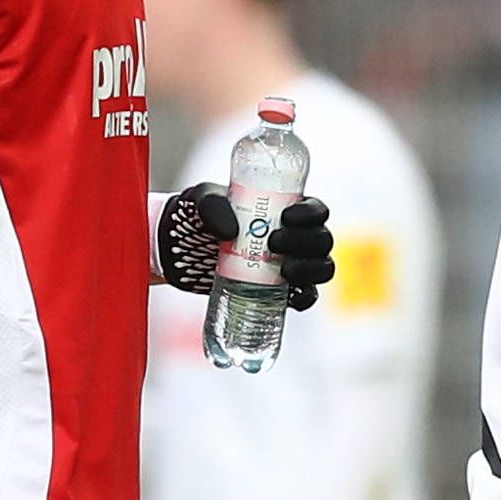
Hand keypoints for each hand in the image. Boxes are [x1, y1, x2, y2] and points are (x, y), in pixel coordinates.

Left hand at [160, 186, 338, 308]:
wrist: (179, 250)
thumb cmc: (197, 216)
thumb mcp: (200, 200)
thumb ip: (212, 206)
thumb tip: (231, 232)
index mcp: (285, 208)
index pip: (315, 210)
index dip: (311, 214)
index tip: (287, 218)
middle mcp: (295, 236)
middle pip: (321, 240)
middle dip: (305, 243)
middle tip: (273, 243)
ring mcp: (290, 265)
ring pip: (320, 268)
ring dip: (310, 270)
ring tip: (284, 271)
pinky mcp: (279, 292)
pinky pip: (306, 297)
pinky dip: (305, 299)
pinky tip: (293, 298)